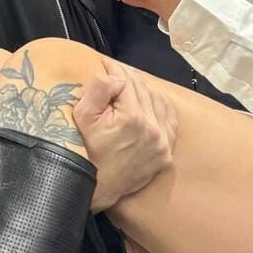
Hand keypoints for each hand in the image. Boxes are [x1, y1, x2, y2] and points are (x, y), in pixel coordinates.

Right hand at [73, 57, 177, 211]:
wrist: (96, 187)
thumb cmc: (87, 152)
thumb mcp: (84, 118)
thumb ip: (98, 91)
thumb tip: (113, 76)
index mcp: (133, 117)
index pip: (126, 81)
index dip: (113, 70)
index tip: (104, 64)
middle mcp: (153, 128)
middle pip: (143, 89)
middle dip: (126, 78)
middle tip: (113, 73)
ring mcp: (162, 142)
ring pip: (157, 101)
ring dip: (143, 90)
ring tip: (128, 87)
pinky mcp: (166, 152)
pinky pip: (169, 120)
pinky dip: (160, 107)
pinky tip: (149, 102)